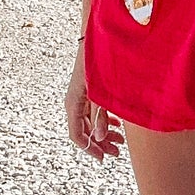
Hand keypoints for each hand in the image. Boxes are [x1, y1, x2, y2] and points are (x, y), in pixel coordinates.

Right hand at [65, 43, 122, 160]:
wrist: (99, 36)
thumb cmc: (99, 61)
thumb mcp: (101, 91)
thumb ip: (100, 115)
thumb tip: (100, 139)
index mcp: (73, 103)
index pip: (76, 134)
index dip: (89, 149)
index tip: (103, 158)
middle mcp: (75, 101)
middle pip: (84, 130)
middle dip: (100, 143)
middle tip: (117, 152)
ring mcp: (82, 95)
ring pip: (90, 121)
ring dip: (104, 132)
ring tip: (120, 141)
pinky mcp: (89, 90)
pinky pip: (93, 111)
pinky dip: (105, 120)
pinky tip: (117, 125)